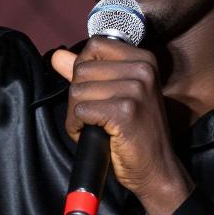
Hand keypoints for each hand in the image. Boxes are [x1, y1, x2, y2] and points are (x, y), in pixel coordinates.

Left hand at [52, 38, 193, 214]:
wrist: (156, 168)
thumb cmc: (135, 132)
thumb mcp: (115, 94)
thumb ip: (87, 72)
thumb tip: (57, 56)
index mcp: (144, 59)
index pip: (95, 45)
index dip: (83, 69)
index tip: (94, 90)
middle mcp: (143, 69)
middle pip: (82, 70)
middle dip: (79, 97)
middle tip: (96, 116)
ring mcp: (136, 90)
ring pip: (78, 91)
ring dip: (77, 115)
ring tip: (96, 126)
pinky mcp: (125, 112)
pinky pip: (80, 112)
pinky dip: (78, 128)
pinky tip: (94, 135)